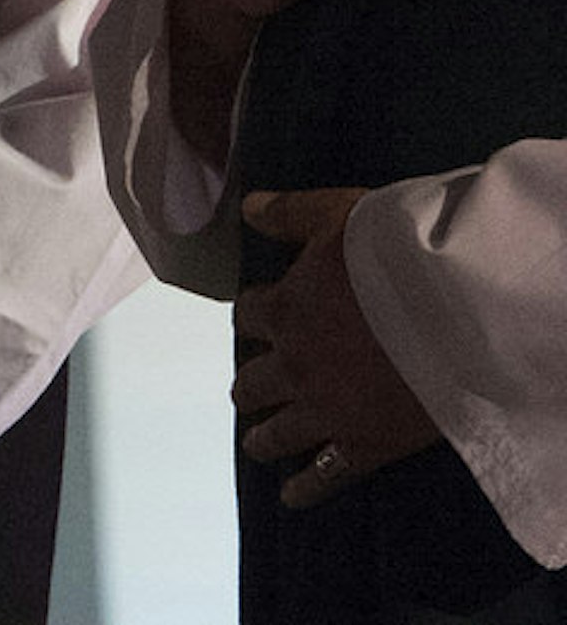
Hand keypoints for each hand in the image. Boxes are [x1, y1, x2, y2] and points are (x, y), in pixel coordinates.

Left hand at [236, 185, 440, 507]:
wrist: (458, 311)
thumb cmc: (398, 254)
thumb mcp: (336, 215)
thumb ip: (289, 213)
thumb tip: (247, 207)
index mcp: (284, 310)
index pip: (249, 316)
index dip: (254, 318)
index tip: (258, 322)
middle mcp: (293, 364)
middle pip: (253, 381)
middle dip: (251, 383)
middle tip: (251, 389)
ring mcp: (324, 410)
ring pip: (275, 432)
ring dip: (263, 437)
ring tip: (257, 442)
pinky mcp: (363, 444)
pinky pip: (324, 474)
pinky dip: (305, 488)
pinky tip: (292, 498)